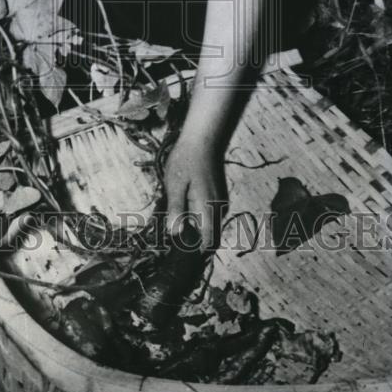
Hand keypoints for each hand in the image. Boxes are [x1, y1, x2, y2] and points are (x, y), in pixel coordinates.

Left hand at [163, 132, 227, 251]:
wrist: (201, 139)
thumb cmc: (185, 161)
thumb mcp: (174, 185)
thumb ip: (176, 209)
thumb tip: (175, 232)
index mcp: (208, 209)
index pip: (207, 242)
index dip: (195, 251)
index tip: (179, 252)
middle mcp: (218, 209)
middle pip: (208, 236)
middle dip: (191, 238)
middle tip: (172, 228)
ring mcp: (219, 202)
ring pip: (207, 225)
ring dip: (193, 226)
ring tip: (175, 212)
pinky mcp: (216, 196)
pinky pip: (207, 215)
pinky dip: (196, 215)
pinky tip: (182, 202)